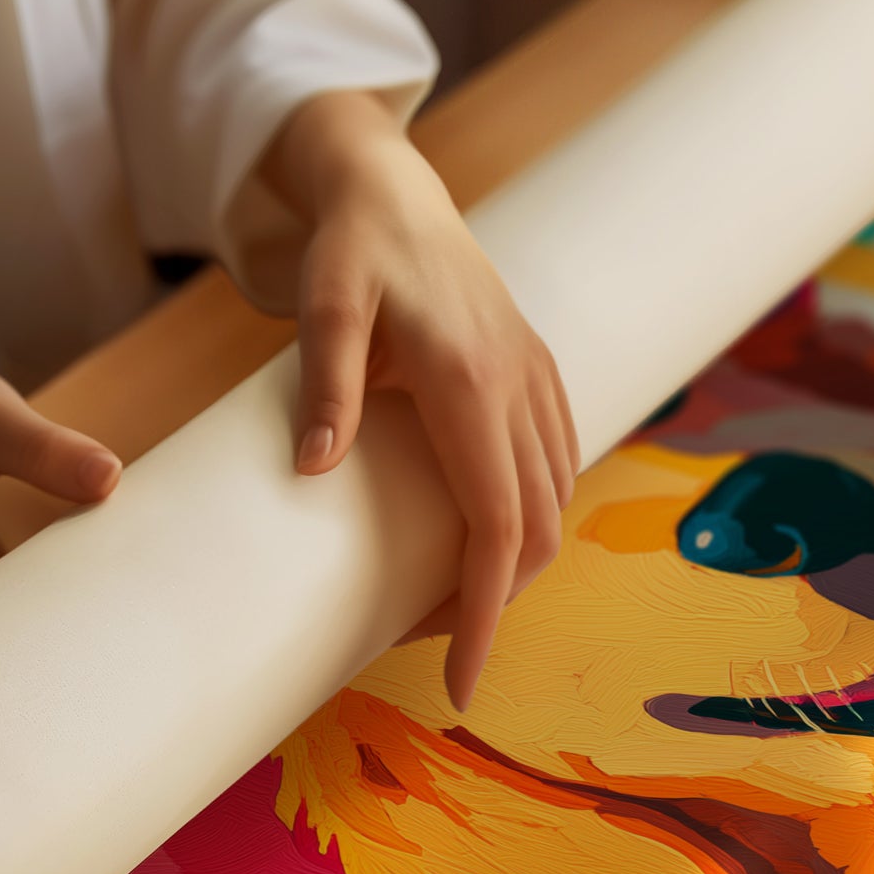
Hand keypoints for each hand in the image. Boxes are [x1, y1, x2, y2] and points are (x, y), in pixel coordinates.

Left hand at [259, 93, 579, 709]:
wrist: (397, 192)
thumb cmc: (352, 248)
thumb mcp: (323, 303)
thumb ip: (325, 383)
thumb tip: (315, 469)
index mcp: (468, 381)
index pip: (495, 524)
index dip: (486, 614)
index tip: (462, 681)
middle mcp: (518, 386)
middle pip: (536, 530)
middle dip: (496, 604)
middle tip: (434, 644)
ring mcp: (538, 380)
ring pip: (554, 503)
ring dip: (513, 566)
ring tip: (453, 600)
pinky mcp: (540, 376)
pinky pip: (558, 466)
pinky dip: (531, 519)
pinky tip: (488, 536)